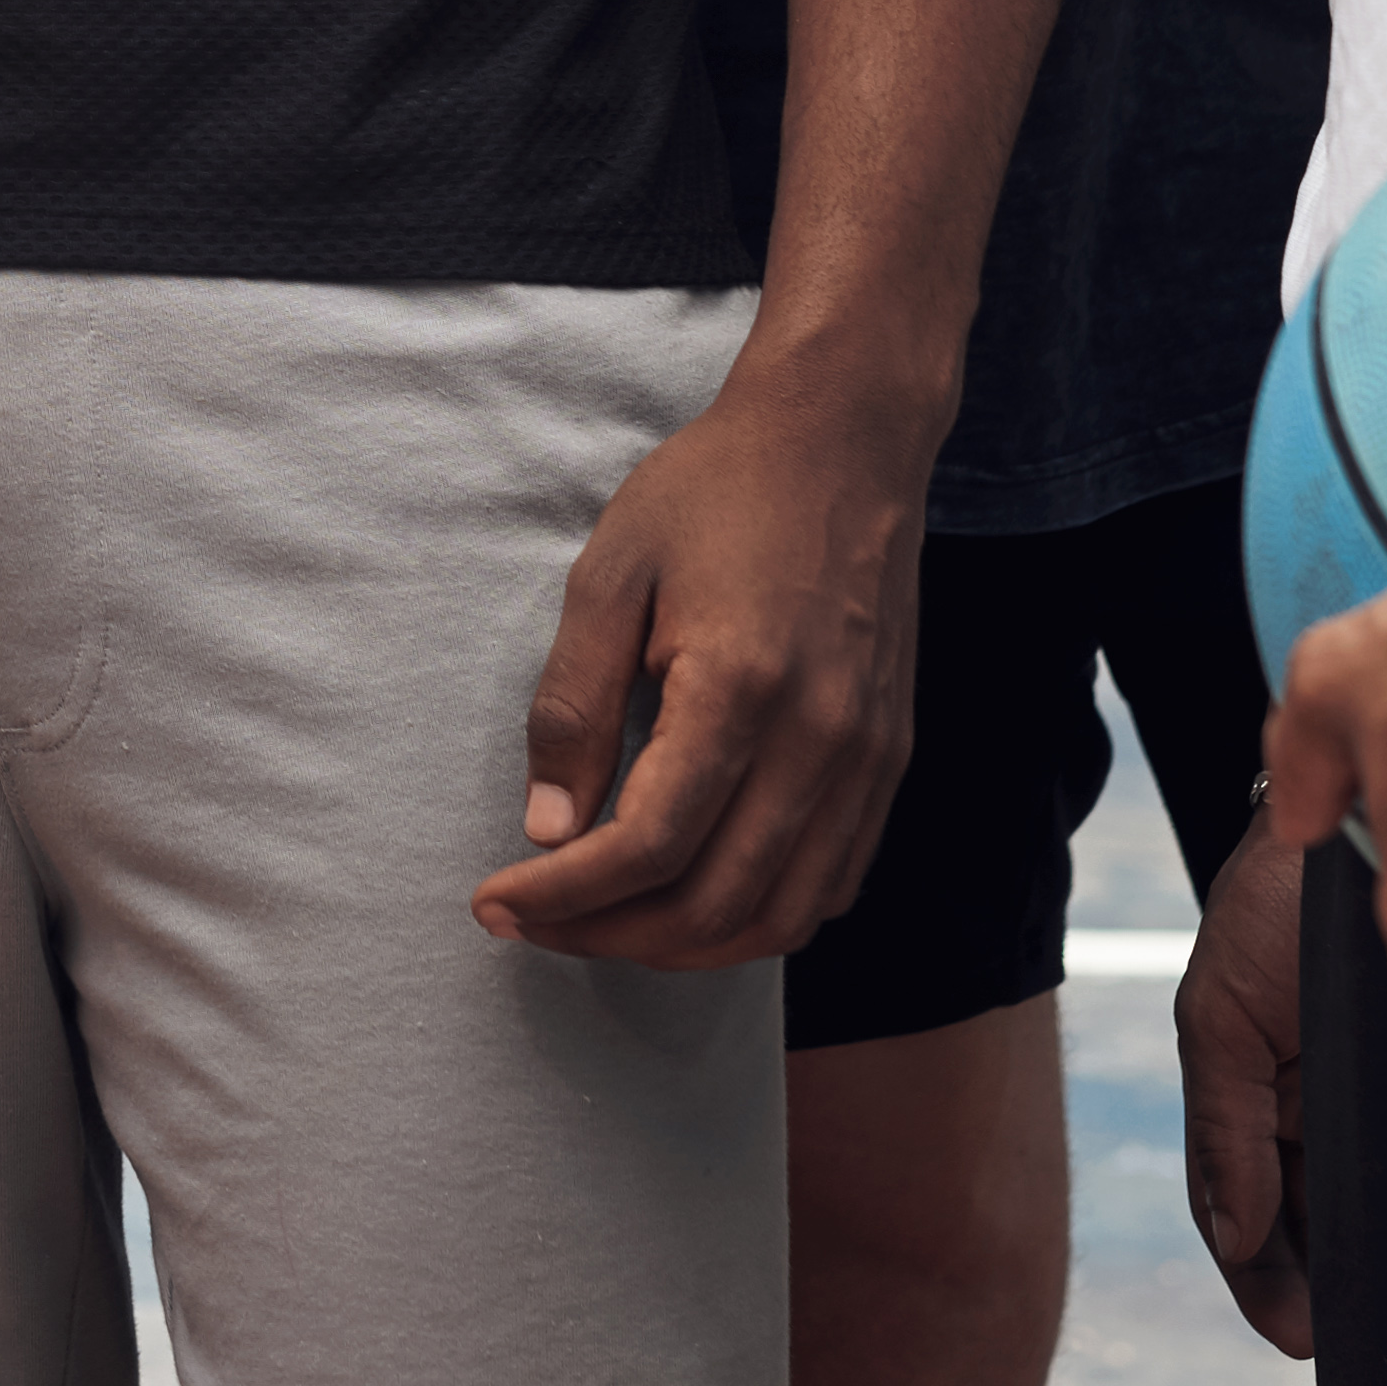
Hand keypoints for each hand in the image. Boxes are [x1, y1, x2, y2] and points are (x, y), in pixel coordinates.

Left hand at [472, 360, 930, 965]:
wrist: (843, 440)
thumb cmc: (715, 493)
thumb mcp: (610, 574)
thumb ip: (573, 705)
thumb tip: (548, 830)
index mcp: (741, 687)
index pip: (647, 846)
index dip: (564, 895)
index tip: (496, 903)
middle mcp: (821, 740)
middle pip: (715, 905)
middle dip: (610, 936)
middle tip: (534, 925)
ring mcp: (868, 758)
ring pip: (784, 916)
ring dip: (685, 945)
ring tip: (604, 926)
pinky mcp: (890, 759)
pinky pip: (833, 884)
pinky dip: (760, 917)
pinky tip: (694, 898)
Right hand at [1180, 797, 1316, 1354]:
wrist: (1365, 819)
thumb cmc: (1274, 909)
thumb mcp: (1221, 1014)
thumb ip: (1221, 1126)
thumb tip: (1237, 1240)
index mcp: (1274, 1114)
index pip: (1264, 1224)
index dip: (1274, 1286)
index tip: (1305, 1342)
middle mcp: (1344, 1125)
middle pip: (1336, 1236)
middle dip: (1342, 1297)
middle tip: (1368, 1353)